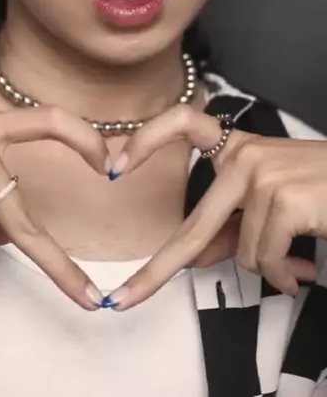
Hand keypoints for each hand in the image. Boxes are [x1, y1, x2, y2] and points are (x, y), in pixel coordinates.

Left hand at [104, 104, 323, 310]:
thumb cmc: (322, 190)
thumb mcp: (272, 200)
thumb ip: (232, 224)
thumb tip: (192, 258)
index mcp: (238, 147)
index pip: (183, 121)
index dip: (147, 139)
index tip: (114, 167)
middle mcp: (245, 154)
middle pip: (194, 224)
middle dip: (156, 270)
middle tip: (124, 299)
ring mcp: (262, 174)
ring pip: (242, 252)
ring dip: (270, 269)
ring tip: (295, 261)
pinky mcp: (283, 199)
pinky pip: (267, 259)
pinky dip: (285, 274)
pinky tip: (304, 266)